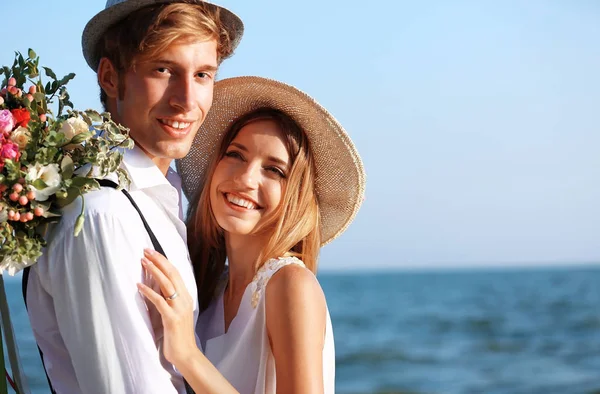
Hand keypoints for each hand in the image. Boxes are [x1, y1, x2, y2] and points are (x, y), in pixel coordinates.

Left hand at [137, 249, 195, 366]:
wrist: (186, 354)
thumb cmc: (178, 335)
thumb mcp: (176, 313)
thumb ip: (170, 300)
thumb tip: (157, 288)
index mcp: (186, 297)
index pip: (176, 274)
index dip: (164, 262)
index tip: (153, 252)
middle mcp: (184, 300)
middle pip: (172, 274)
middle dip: (159, 261)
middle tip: (146, 250)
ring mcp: (179, 309)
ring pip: (167, 284)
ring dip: (154, 271)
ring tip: (143, 262)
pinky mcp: (172, 319)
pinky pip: (159, 302)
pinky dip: (149, 292)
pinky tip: (139, 286)